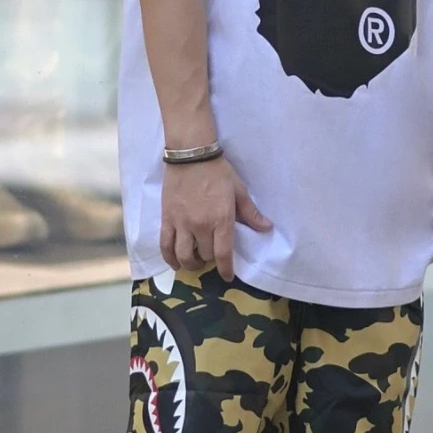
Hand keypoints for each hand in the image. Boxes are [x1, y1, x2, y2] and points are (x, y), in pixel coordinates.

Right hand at [159, 157, 272, 280]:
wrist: (191, 156)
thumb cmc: (218, 172)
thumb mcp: (239, 191)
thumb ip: (251, 213)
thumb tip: (266, 228)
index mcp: (221, 220)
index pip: (223, 254)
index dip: (226, 269)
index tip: (227, 276)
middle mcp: (200, 225)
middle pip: (205, 255)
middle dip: (210, 259)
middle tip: (212, 255)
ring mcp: (182, 223)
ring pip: (184, 255)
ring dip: (190, 263)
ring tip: (195, 261)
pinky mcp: (167, 219)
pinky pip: (165, 245)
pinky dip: (169, 258)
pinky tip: (175, 262)